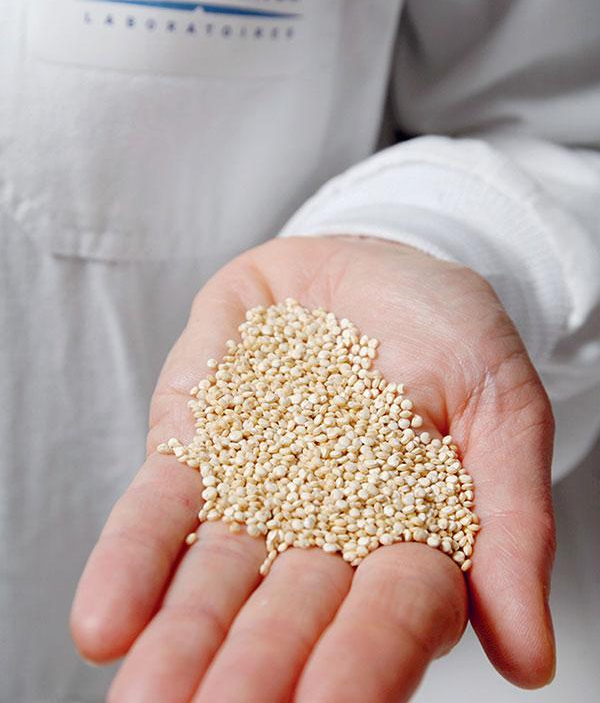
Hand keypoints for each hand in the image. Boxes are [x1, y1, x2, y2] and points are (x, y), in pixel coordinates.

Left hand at [71, 236, 555, 702]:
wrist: (365, 263)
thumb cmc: (446, 329)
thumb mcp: (498, 401)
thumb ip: (510, 514)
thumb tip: (531, 656)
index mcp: (407, 538)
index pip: (388, 616)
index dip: (360, 662)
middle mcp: (323, 535)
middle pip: (288, 615)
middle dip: (253, 673)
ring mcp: (252, 492)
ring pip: (213, 578)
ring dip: (180, 641)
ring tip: (145, 702)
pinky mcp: (195, 447)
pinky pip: (161, 509)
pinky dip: (134, 559)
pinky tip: (106, 621)